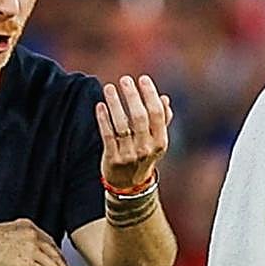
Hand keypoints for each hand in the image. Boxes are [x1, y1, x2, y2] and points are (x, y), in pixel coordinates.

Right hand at [0, 219, 75, 265]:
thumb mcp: (6, 231)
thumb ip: (19, 238)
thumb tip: (25, 249)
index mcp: (27, 226)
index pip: (48, 241)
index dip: (56, 253)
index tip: (60, 260)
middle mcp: (32, 236)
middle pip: (53, 252)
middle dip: (62, 264)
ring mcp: (31, 250)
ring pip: (52, 263)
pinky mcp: (27, 264)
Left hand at [95, 75, 172, 189]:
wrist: (129, 186)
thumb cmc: (143, 156)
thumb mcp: (156, 142)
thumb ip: (162, 120)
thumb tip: (164, 98)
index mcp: (160, 142)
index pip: (157, 114)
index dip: (150, 95)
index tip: (143, 79)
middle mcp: (146, 148)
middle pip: (140, 117)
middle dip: (132, 96)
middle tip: (125, 80)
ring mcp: (129, 155)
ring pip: (122, 125)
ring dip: (115, 104)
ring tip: (109, 88)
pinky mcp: (113, 159)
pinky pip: (108, 135)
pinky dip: (103, 119)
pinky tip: (100, 105)